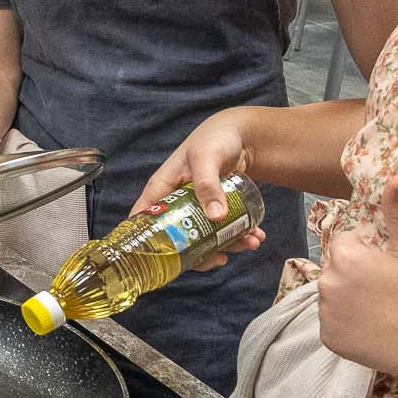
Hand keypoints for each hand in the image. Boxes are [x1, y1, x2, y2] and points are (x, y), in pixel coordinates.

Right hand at [128, 109, 264, 272]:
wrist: (242, 134)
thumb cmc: (214, 138)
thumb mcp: (206, 157)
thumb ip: (207, 184)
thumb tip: (214, 218)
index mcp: (161, 189)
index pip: (142, 220)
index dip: (143, 244)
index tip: (156, 263)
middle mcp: (176, 204)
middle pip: (177, 239)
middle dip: (201, 253)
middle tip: (222, 257)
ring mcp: (196, 209)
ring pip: (204, 238)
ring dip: (228, 246)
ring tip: (251, 242)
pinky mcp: (215, 210)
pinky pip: (222, 231)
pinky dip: (239, 237)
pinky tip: (255, 235)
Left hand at [316, 177, 397, 377]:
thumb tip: (397, 174)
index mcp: (345, 256)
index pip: (345, 241)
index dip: (367, 251)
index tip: (387, 266)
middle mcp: (326, 282)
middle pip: (335, 267)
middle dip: (354, 272)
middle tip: (386, 288)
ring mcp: (324, 313)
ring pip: (332, 294)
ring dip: (347, 296)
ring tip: (380, 308)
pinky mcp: (328, 338)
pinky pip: (332, 321)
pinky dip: (346, 323)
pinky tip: (372, 327)